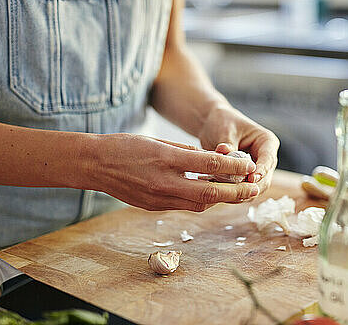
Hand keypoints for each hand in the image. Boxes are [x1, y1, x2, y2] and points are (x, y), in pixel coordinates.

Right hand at [88, 134, 258, 211]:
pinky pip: (185, 206)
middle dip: (235, 193)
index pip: (209, 166)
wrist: (93, 165)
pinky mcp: (154, 207)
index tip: (248, 165)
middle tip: (254, 189)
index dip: (233, 167)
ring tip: (237, 193)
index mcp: (166, 159)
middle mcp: (164, 182)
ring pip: (199, 204)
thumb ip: (187, 152)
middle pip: (209, 193)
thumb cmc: (125, 146)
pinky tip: (210, 195)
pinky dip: (201, 202)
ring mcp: (158, 198)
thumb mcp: (158, 139)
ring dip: (221, 200)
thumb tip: (213, 161)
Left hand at [198, 105, 279, 194]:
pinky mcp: (246, 178)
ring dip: (241, 193)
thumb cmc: (222, 123)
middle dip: (250, 186)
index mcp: (267, 142)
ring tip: (223, 192)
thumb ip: (228, 145)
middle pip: (265, 179)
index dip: (261, 171)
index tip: (251, 179)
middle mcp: (266, 158)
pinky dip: (233, 194)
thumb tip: (225, 153)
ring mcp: (258, 170)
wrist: (213, 125)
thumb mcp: (225, 131)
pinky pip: (244, 191)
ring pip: (255, 189)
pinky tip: (219, 194)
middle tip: (234, 191)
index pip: (268, 159)